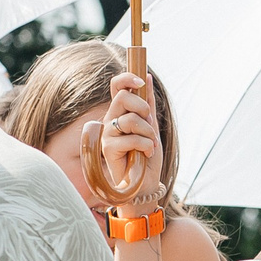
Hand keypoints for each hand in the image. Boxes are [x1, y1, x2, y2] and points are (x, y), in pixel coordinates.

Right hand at [95, 68, 159, 200]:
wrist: (144, 183)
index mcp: (121, 112)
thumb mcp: (152, 126)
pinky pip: (131, 138)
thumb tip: (147, 77)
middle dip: (143, 108)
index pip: (117, 86)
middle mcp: (111, 120)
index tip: (140, 81)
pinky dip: (145, 146)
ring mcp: (108, 133)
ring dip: (148, 133)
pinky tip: (144, 154)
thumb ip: (148, 104)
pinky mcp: (107, 148)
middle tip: (149, 123)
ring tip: (149, 145)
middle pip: (124, 97)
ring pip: (131, 119)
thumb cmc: (147, 156)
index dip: (127, 78)